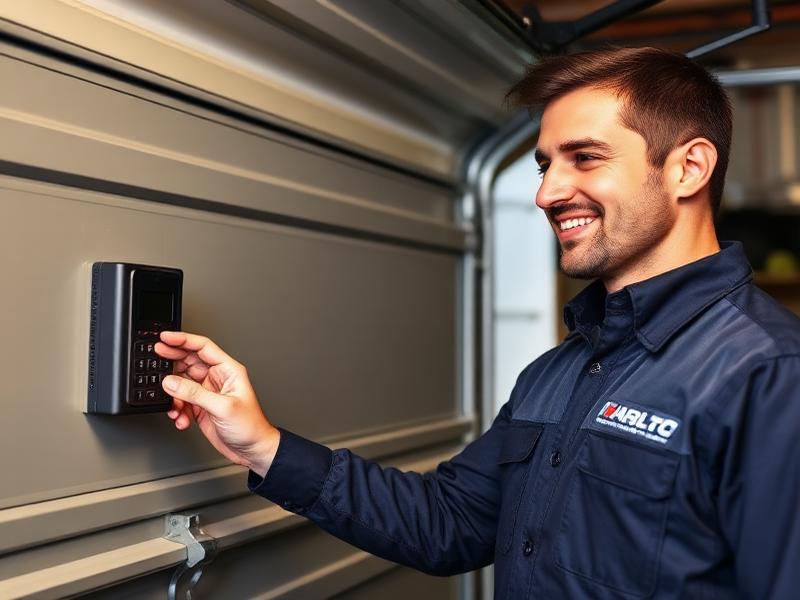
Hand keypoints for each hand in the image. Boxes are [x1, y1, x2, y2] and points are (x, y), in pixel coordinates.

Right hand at [155, 331, 279, 476]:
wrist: (252, 450)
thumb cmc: (250, 426)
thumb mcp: (222, 407)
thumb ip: (194, 393)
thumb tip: (171, 381)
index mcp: (228, 370)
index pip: (203, 347)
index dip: (183, 339)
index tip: (165, 337)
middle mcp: (217, 378)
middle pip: (189, 361)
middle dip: (172, 360)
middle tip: (155, 356)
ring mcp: (208, 392)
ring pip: (182, 383)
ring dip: (174, 393)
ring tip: (173, 402)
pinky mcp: (201, 407)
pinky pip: (182, 401)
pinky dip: (177, 408)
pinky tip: (180, 417)